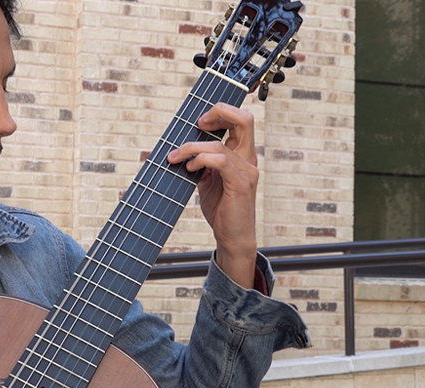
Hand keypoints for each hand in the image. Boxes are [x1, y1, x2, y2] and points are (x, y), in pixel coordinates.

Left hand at [167, 102, 257, 288]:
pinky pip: (220, 162)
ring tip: (175, 158)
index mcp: (242, 155)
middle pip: (245, 119)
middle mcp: (248, 158)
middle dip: (218, 113)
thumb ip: (201, 163)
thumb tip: (181, 150)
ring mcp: (246, 171)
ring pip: (219, 145)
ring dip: (191, 148)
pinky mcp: (240, 184)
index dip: (221, 112)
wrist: (232, 237)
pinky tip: (189, 169)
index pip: (240, 120)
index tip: (200, 121)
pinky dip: (201, 160)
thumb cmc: (221, 210)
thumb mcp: (207, 181)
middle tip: (197, 123)